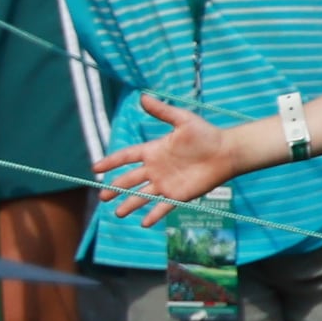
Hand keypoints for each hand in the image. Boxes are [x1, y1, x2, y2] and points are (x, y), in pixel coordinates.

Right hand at [90, 92, 252, 223]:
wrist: (226, 152)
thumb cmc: (206, 134)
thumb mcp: (182, 120)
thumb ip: (162, 112)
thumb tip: (142, 97)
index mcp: (153, 151)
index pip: (126, 157)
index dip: (110, 162)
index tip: (95, 168)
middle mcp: (156, 169)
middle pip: (129, 180)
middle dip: (115, 188)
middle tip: (102, 197)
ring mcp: (166, 183)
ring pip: (142, 196)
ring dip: (129, 204)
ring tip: (117, 214)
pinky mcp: (179, 195)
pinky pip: (163, 207)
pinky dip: (153, 216)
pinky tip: (144, 224)